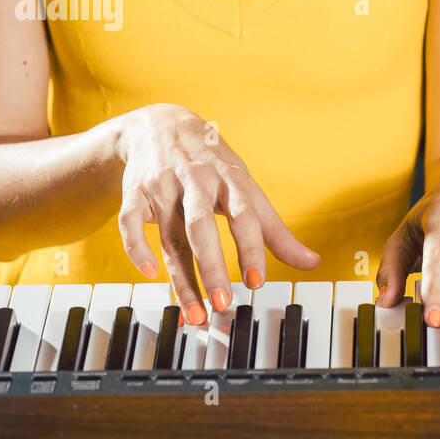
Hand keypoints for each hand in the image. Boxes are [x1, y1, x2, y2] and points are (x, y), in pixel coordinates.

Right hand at [114, 103, 319, 324]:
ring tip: (196, 313)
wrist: (161, 125)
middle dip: (212, 266)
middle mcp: (196, 181)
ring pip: (170, 236)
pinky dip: (136, 248)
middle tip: (224, 303)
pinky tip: (150, 274)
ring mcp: (162, 187)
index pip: (243, 216)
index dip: (251, 248)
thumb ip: (276, 230)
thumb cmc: (213, 164)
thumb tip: (311, 262)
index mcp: (230, 179)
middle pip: (202, 226)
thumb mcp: (248, 188)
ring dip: (181, 278)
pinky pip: (128, 223)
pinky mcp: (134, 193)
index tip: (256, 282)